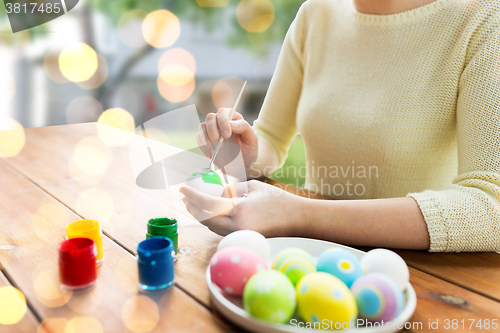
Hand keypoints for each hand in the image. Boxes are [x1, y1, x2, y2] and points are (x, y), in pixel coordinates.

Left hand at [180, 180, 303, 236]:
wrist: (295, 219)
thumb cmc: (276, 199)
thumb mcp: (252, 187)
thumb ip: (230, 189)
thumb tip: (211, 192)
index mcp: (239, 210)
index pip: (207, 203)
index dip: (192, 195)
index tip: (182, 188)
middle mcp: (236, 227)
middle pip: (204, 219)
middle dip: (192, 207)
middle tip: (185, 196)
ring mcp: (239, 236)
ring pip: (211, 226)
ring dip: (200, 214)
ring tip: (193, 202)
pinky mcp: (242, 239)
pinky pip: (220, 230)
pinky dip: (211, 221)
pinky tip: (208, 212)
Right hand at [197, 108, 257, 172]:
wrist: (243, 165)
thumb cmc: (249, 150)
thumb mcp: (252, 139)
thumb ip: (244, 127)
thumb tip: (231, 123)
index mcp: (233, 118)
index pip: (223, 112)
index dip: (223, 122)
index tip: (227, 135)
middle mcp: (221, 122)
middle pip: (210, 117)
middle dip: (213, 130)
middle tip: (218, 142)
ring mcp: (212, 131)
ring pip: (202, 127)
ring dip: (208, 139)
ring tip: (218, 150)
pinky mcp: (206, 141)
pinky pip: (199, 139)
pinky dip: (204, 146)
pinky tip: (212, 154)